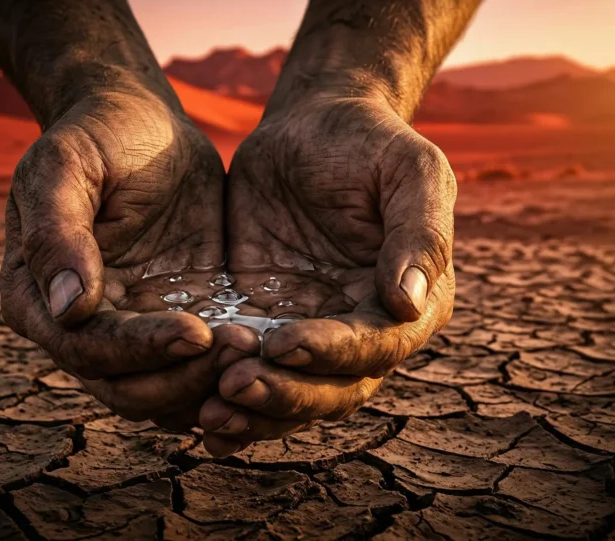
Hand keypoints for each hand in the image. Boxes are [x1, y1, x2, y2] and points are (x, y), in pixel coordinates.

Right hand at [0, 86, 259, 426]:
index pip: (86, 350)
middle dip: (184, 379)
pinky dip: (228, 374)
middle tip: (241, 348)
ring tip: (258, 350)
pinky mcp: (177, 323)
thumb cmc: (95, 137)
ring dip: (209, 385)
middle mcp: (79, 330)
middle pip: (128, 389)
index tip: (195, 332)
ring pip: (165, 394)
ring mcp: (131, 331)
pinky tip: (268, 353)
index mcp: (38, 299)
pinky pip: (199, 370)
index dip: (139, 350)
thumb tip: (70, 309)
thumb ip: (57, 233)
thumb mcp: (65, 167)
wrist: (141, 124)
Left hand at [200, 92, 456, 455]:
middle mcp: (367, 333)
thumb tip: (408, 303)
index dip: (331, 353)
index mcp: (415, 303)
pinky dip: (231, 405)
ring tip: (207, 416)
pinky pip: (253, 375)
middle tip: (231, 387)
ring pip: (292, 398)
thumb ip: (420, 233)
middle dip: (284, 395)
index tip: (283, 344)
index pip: (376, 347)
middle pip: (332, 390)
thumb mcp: (410, 171)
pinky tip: (194, 421)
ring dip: (254, 414)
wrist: (313, 126)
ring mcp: (316, 335)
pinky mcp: (268, 325)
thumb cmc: (371, 142)